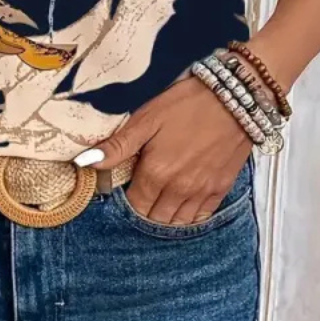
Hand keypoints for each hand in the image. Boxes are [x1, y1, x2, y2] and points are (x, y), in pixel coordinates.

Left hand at [77, 75, 252, 224]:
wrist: (233, 97)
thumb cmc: (187, 104)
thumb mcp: (146, 119)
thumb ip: (117, 146)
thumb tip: (86, 162)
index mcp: (156, 174)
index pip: (134, 207)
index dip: (127, 199)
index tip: (127, 185)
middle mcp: (178, 190)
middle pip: (154, 219)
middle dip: (145, 209)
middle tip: (143, 190)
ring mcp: (202, 192)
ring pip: (177, 222)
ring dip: (165, 215)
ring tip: (160, 197)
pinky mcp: (220, 189)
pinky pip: (200, 217)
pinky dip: (188, 215)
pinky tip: (182, 201)